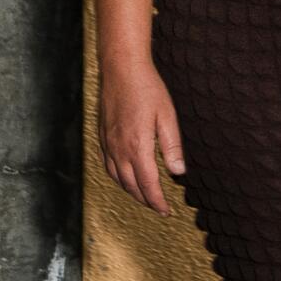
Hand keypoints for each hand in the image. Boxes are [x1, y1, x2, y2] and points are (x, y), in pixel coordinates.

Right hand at [99, 55, 186, 214]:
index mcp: (138, 146)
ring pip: (117, 178)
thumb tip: (178, 172)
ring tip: (145, 197)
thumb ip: (172, 146)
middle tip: (159, 208)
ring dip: (131, 191)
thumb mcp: (167, 116)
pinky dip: (117, 178)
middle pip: (131, 185)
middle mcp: (119, 149)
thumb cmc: (147, 88)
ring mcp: (108, 143)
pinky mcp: (102, 136)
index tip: (166, 211)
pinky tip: (124, 177)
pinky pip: (107, 165)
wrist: (121, 68)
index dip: (157, 201)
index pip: (148, 184)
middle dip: (146, 200)